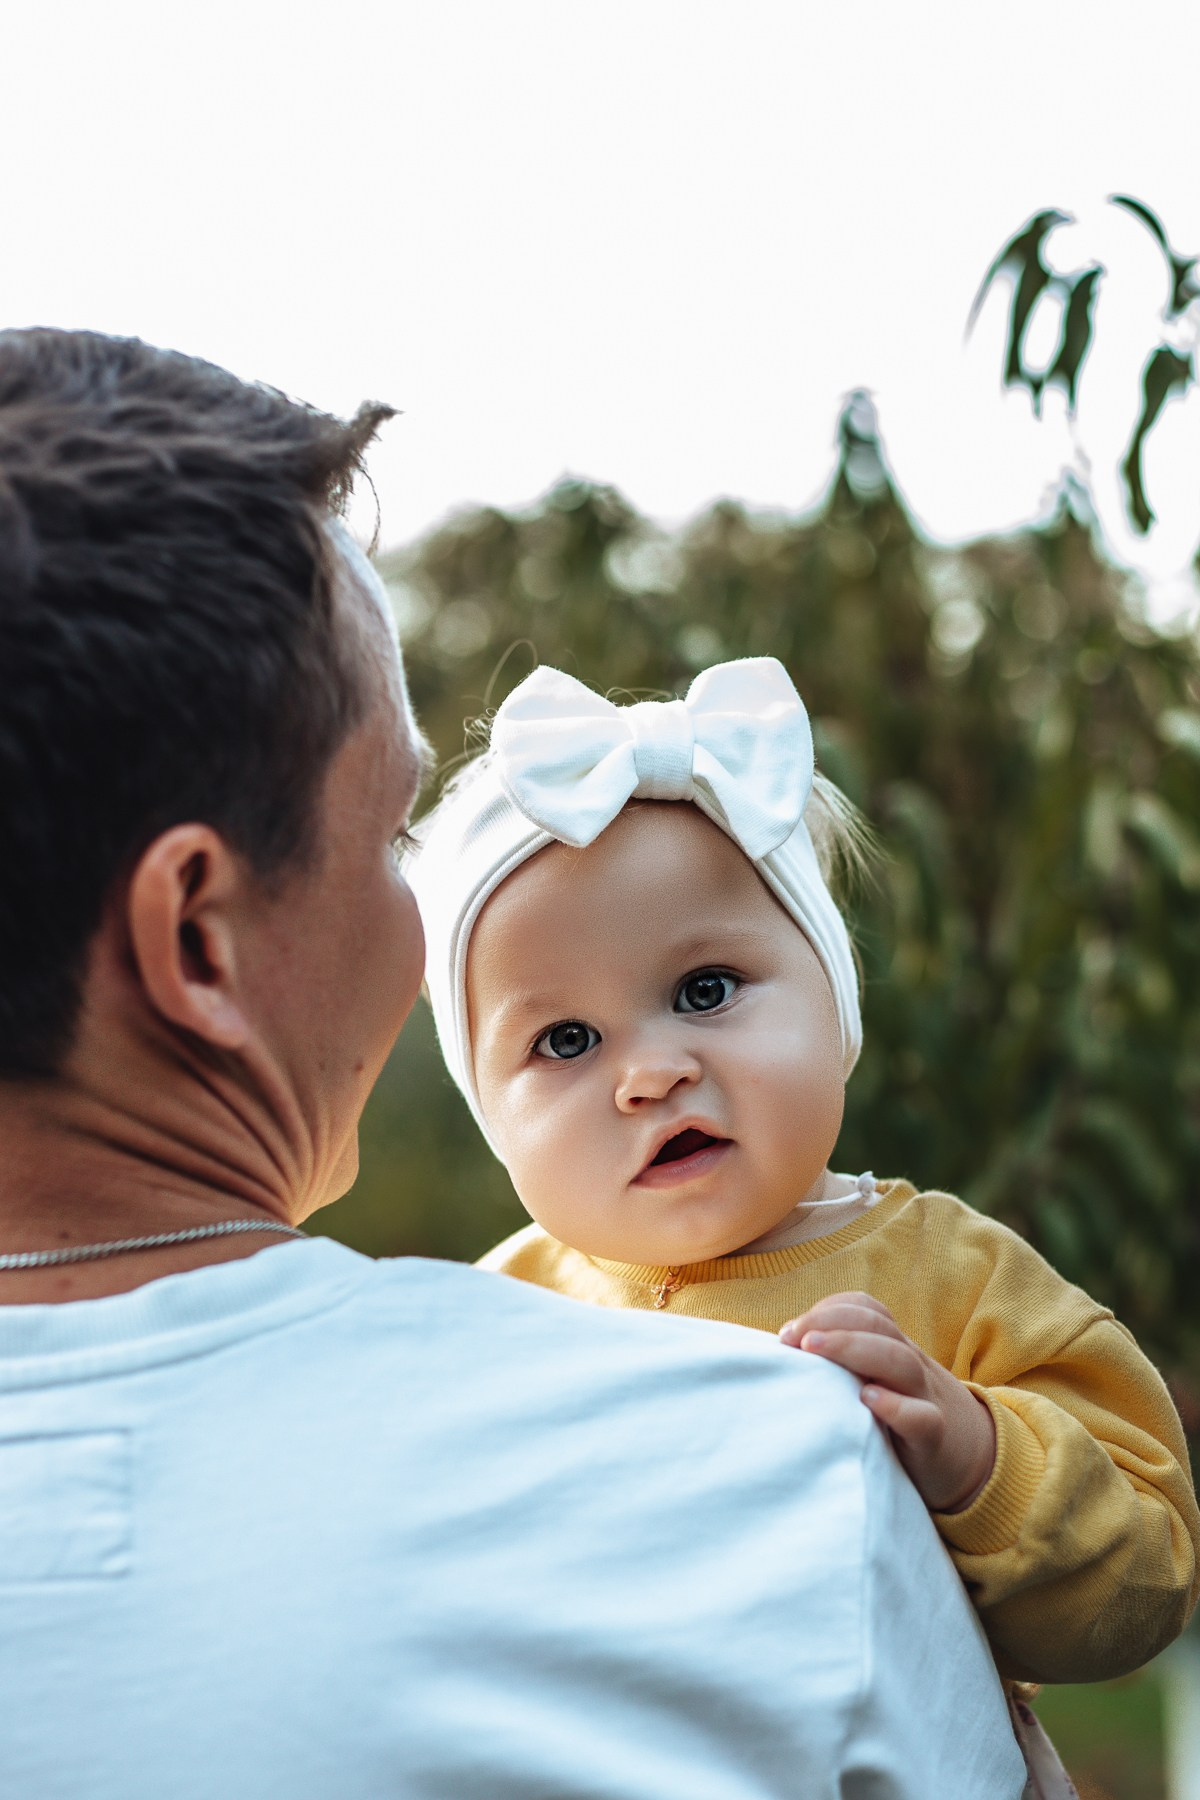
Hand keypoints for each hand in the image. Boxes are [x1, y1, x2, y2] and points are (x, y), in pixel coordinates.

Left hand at [779, 1292, 996, 1513]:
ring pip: (899, 1361)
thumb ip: (846, 1365)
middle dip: (832, 1323)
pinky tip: (868, 1399)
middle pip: (877, 1327)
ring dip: (853, 1348)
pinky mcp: (935, 1438)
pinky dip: (896, 1406)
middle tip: (792, 1338)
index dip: (829, 1310)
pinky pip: (922, 1417)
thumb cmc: (904, 1418)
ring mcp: (926, 1398)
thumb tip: (785, 1354)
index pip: (866, 1309)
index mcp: (893, 1348)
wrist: (974, 1460)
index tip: (787, 1332)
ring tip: (813, 1349)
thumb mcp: (880, 1382)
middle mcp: (910, 1365)